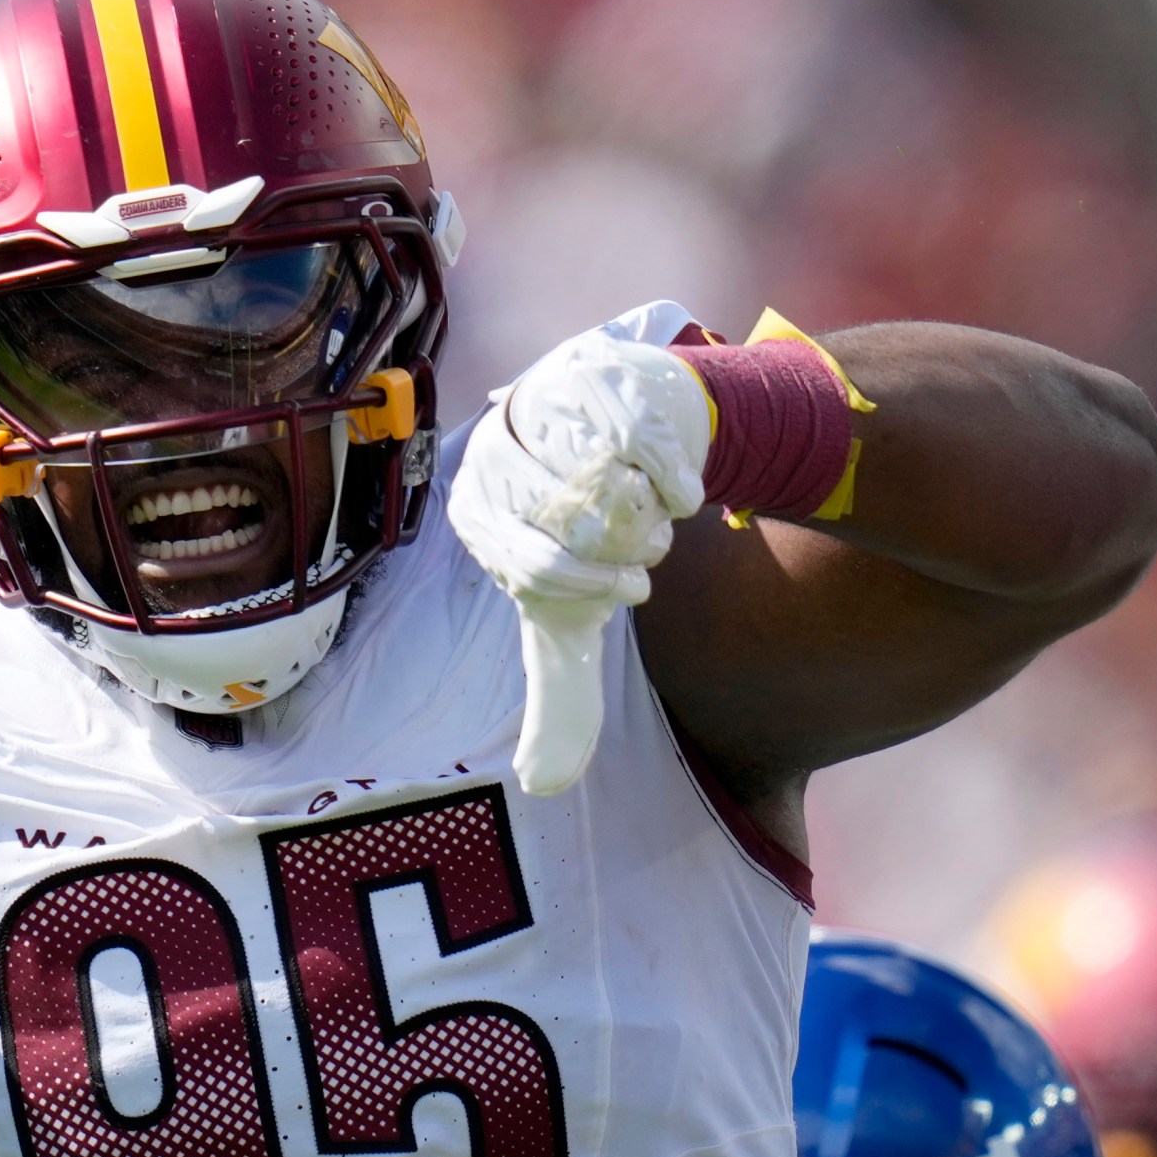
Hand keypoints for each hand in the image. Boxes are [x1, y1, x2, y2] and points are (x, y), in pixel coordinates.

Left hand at [448, 332, 712, 793]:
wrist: (644, 462)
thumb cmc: (595, 545)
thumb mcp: (575, 624)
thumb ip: (560, 700)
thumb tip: (542, 787)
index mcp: (472, 512)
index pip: (527, 562)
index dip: (594, 587)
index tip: (633, 593)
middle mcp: (490, 448)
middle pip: (567, 518)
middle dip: (627, 547)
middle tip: (648, 552)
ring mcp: (537, 401)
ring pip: (606, 473)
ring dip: (650, 508)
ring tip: (654, 512)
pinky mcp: (591, 369)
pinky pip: (644, 431)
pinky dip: (678, 467)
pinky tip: (684, 481)